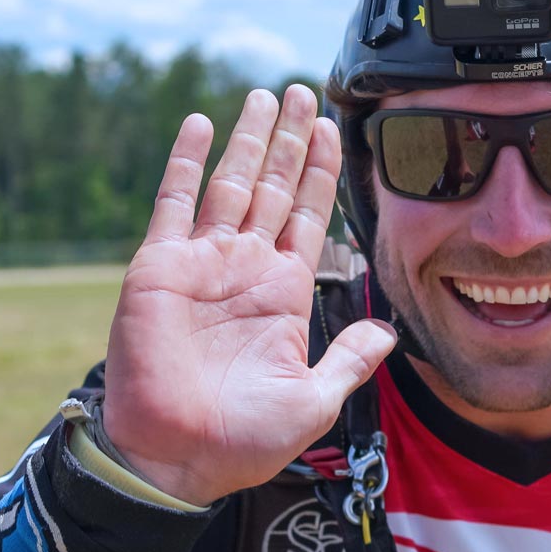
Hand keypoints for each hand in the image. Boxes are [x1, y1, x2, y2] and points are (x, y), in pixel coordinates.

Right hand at [101, 85, 395, 505]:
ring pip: (231, 182)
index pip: (309, 216)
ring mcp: (203, 263)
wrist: (177, 459)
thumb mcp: (315, 399)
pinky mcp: (160, 266)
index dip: (322, 173)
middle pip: (275, 187)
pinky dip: (186, 161)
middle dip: (291, 141)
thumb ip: (349, 359)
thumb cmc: (244, 440)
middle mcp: (245, 268)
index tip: (336, 130)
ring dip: (250, 139)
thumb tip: (389, 330)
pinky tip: (201, 122)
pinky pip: (174, 202)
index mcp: (283, 293)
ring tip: (267, 95)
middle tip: (305, 92)